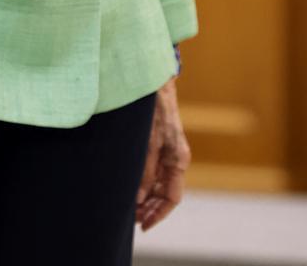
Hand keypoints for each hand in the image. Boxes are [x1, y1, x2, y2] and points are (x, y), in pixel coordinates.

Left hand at [136, 78, 189, 230]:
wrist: (153, 81)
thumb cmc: (152, 109)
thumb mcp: (148, 143)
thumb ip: (145, 172)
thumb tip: (138, 199)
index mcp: (179, 160)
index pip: (173, 198)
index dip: (158, 214)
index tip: (142, 225)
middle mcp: (175, 159)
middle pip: (165, 194)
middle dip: (149, 209)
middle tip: (130, 219)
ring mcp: (168, 151)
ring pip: (158, 184)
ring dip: (145, 197)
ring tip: (128, 207)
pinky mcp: (158, 144)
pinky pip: (153, 171)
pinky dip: (144, 183)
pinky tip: (130, 187)